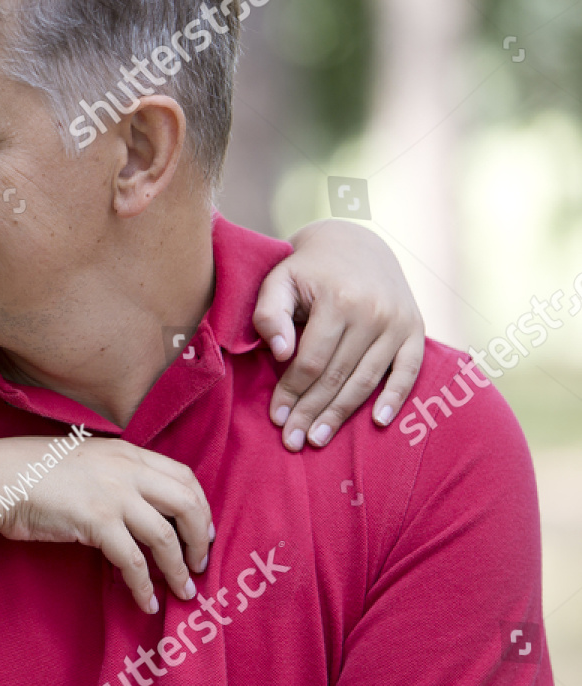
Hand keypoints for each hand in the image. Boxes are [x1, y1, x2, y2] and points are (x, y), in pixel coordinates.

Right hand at [0, 437, 212, 613]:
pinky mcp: (97, 521)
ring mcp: (114, 495)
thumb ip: (115, 476)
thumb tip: (138, 509)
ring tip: (183, 592)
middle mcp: (127, 470)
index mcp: (127, 453)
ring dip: (179, 569)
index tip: (201, 531)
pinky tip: (146, 603)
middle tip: (199, 563)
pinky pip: (133, 561)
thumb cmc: (33, 474)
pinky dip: (144, 585)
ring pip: (165, 537)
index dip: (200, 506)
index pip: (183, 475)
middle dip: (199, 538)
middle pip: (186, 503)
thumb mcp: (86, 462)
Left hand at [254, 220, 423, 450]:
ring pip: (367, 379)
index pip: (312, 361)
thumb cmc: (306, 269)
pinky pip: (408, 370)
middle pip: (338, 376)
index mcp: (339, 299)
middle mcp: (374, 312)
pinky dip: (396, 397)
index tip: (276, 417)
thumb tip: (279, 353)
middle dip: (312, 412)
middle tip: (294, 442)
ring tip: (319, 438)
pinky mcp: (415, 328)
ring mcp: (398, 321)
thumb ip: (270, 313)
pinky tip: (379, 421)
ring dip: (342, 414)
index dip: (292, 393)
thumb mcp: (279, 280)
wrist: (354, 243)